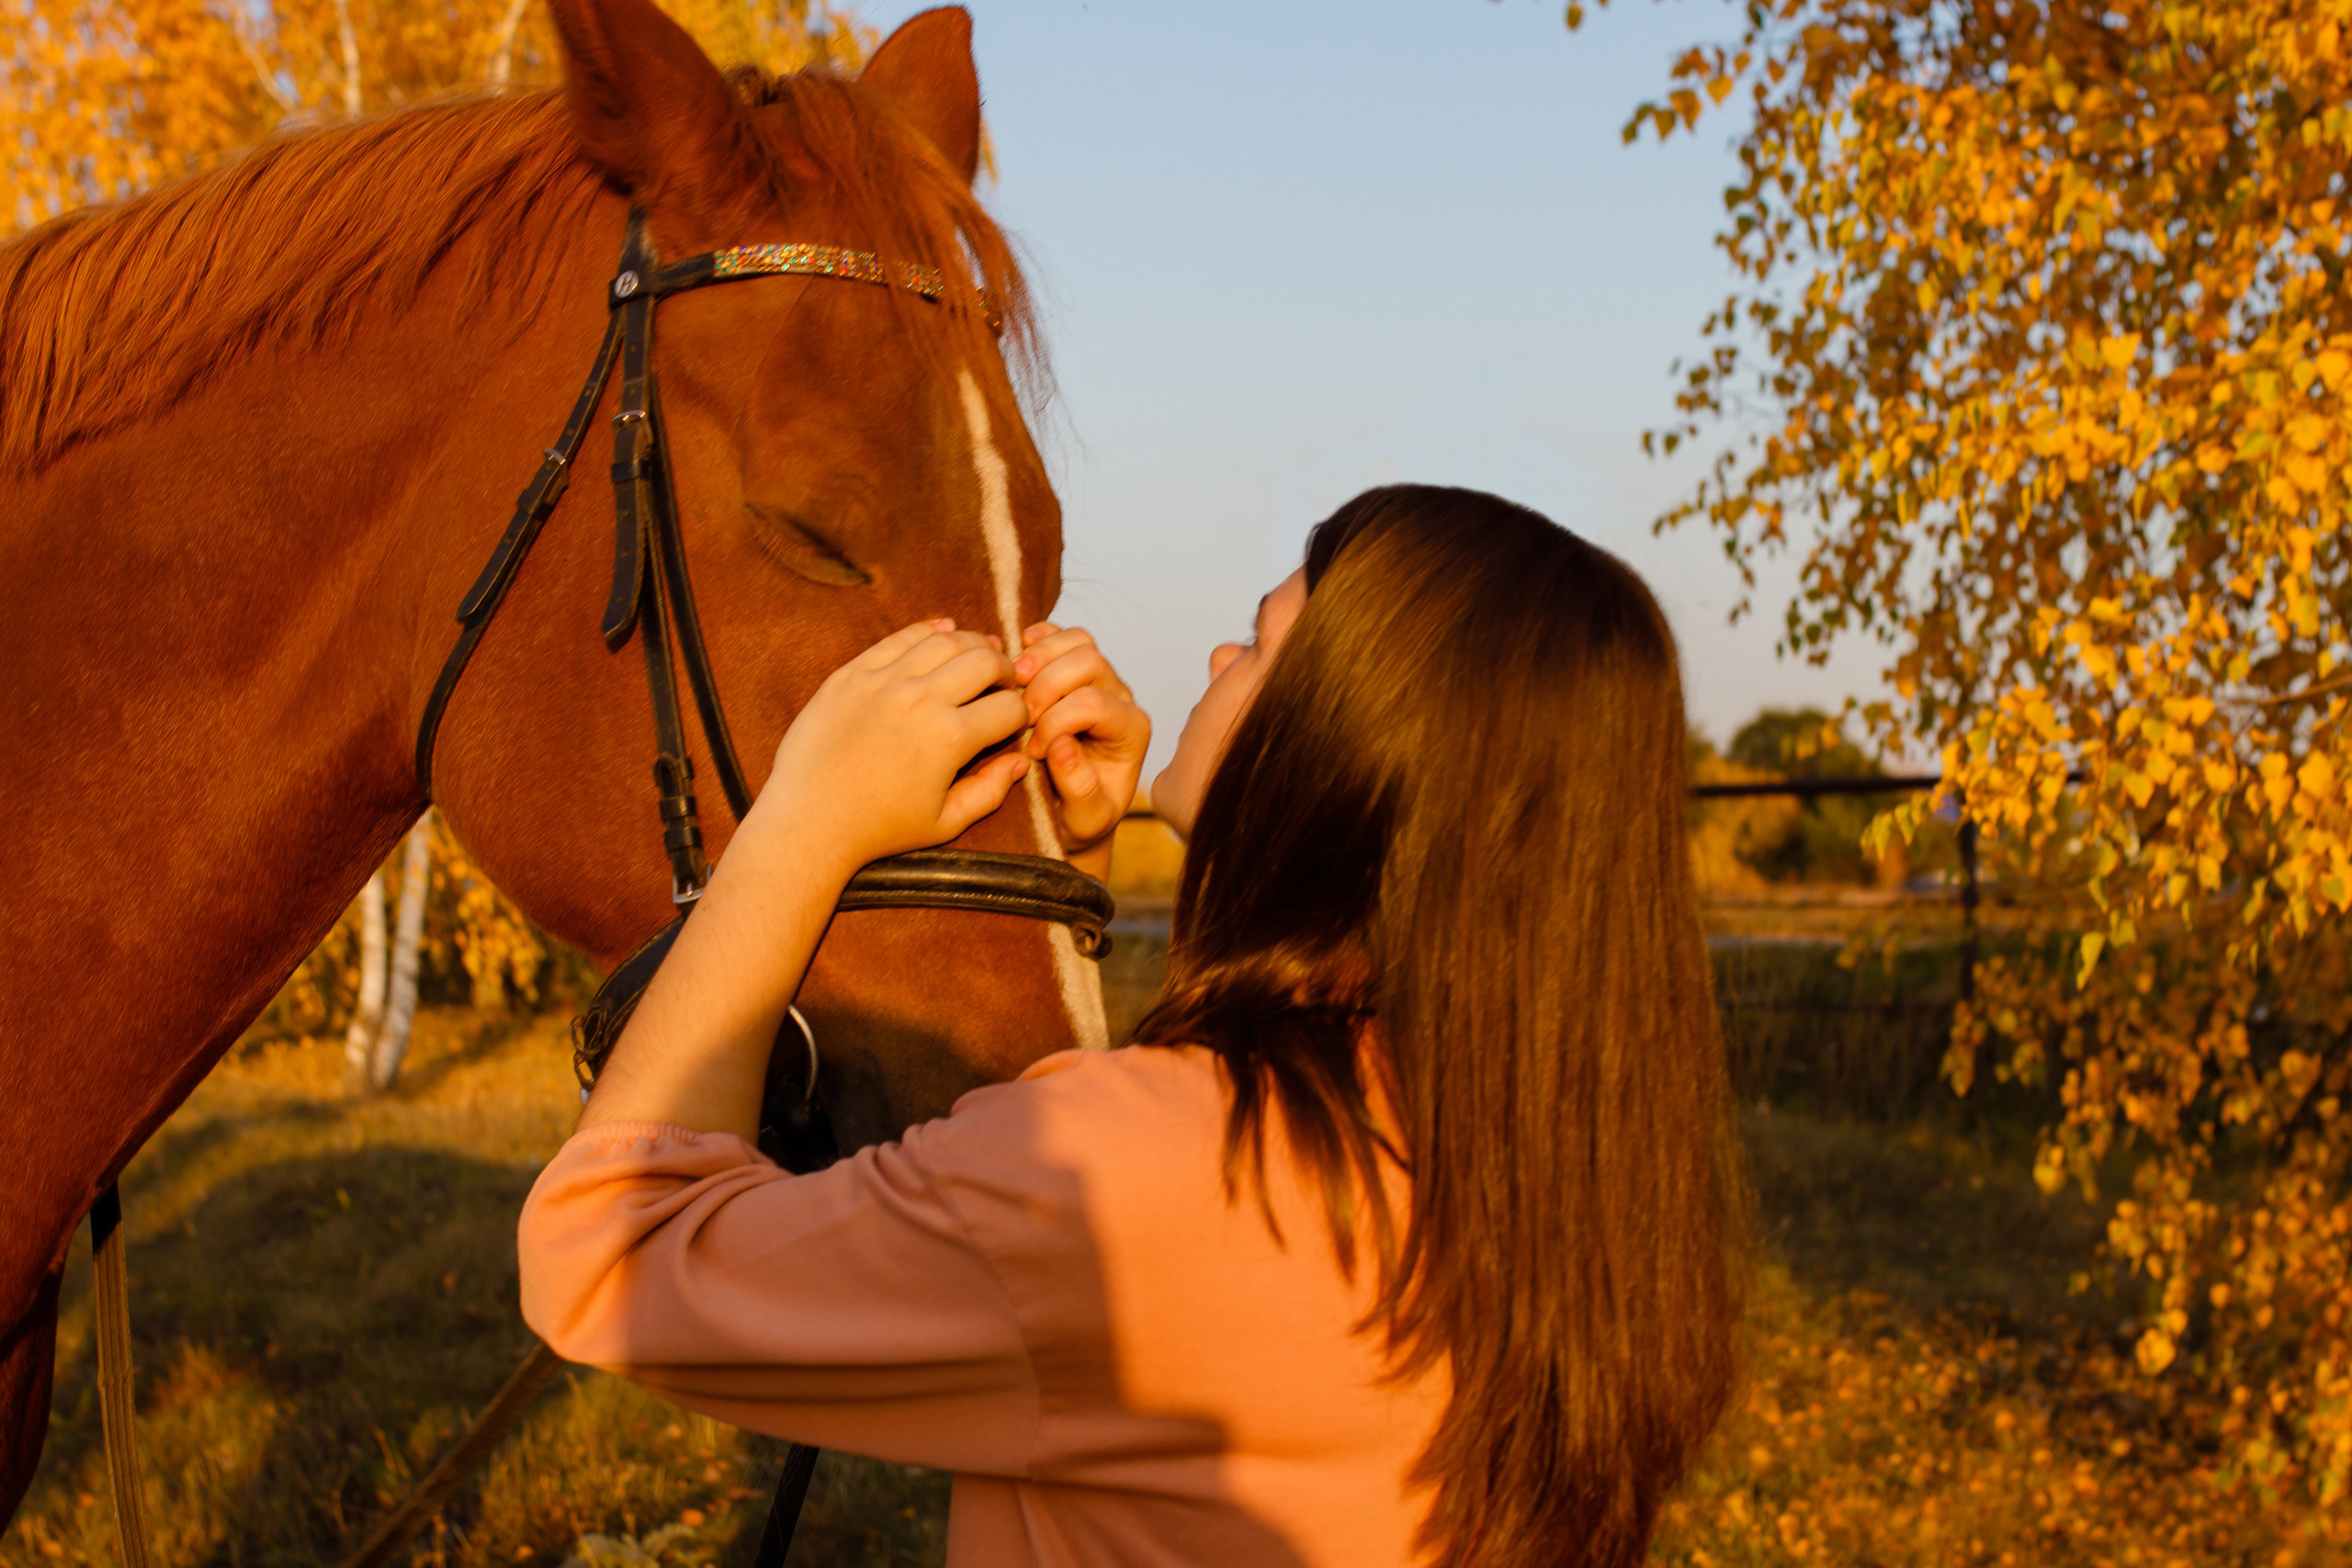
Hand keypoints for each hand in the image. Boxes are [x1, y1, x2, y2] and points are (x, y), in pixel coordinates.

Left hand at [755, 620, 1031, 874]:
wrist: (809, 821)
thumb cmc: (878, 828)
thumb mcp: (944, 823)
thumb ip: (990, 791)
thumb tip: (1021, 762)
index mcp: (949, 739)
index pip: (1010, 707)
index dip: (1022, 715)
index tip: (1015, 722)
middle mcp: (920, 700)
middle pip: (986, 661)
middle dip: (1006, 671)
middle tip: (1004, 684)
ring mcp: (884, 681)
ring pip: (946, 640)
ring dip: (972, 645)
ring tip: (978, 658)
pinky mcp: (854, 673)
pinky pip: (901, 637)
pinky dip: (929, 630)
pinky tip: (943, 633)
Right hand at [1014, 622, 1150, 880]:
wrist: (1070, 811)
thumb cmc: (1079, 817)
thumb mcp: (1085, 820)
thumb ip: (1080, 789)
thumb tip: (1061, 746)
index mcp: (1131, 731)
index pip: (1095, 704)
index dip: (1056, 721)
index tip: (1034, 752)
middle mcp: (1121, 698)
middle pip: (1089, 661)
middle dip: (1046, 685)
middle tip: (1020, 716)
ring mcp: (1098, 678)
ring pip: (1078, 641)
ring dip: (1039, 656)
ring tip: (1013, 684)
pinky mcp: (1072, 670)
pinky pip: (1060, 635)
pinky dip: (1036, 639)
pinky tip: (1016, 658)